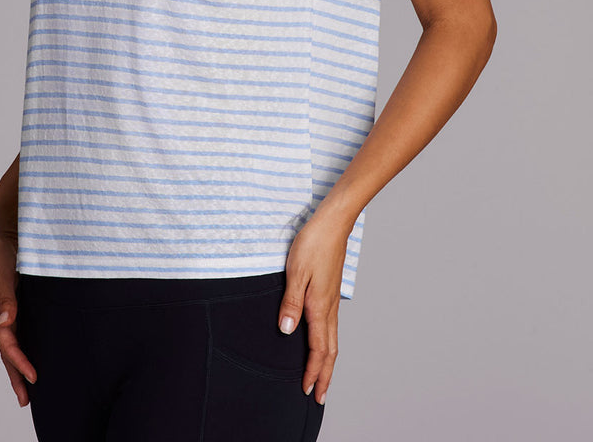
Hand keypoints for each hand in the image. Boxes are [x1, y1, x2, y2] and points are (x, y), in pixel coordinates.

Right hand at [0, 208, 36, 406]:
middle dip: (16, 372)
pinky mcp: (18, 294)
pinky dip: (26, 338)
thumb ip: (5, 295)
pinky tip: (36, 344)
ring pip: (15, 337)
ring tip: (29, 380)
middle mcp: (0, 309)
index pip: (7, 343)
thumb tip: (5, 322)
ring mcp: (9, 303)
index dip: (19, 361)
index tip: (33, 377)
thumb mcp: (0, 268)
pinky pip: (22, 322)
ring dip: (20, 358)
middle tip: (26, 398)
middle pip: (9, 347)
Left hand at [277, 209, 350, 405]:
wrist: (333, 223)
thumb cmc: (313, 243)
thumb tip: (287, 331)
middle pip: (330, 350)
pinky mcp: (331, 291)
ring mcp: (332, 299)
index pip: (319, 348)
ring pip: (333, 338)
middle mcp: (329, 306)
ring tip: (323, 376)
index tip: (307, 390)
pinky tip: (322, 341)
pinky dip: (328, 343)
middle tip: (319, 396)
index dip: (313, 371)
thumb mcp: (295, 271)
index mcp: (319, 305)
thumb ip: (291, 302)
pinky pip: (331, 325)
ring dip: (328, 361)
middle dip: (325, 375)